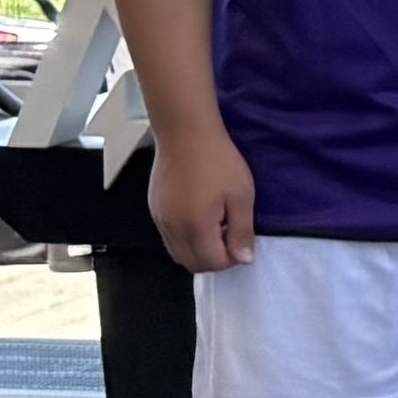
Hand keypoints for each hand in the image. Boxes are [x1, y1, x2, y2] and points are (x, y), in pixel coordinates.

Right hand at [152, 119, 257, 273]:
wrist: (185, 134)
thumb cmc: (218, 162)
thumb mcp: (241, 195)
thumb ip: (241, 231)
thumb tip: (243, 260)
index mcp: (195, 227)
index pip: (212, 263)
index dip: (231, 259)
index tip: (241, 240)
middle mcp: (172, 229)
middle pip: (191, 263)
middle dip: (214, 259)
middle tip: (229, 236)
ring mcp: (159, 220)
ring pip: (177, 253)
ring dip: (198, 250)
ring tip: (216, 226)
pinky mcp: (154, 209)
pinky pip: (168, 237)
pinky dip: (185, 239)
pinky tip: (199, 218)